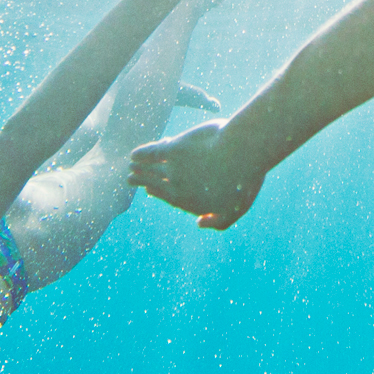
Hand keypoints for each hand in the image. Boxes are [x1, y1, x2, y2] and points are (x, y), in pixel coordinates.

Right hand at [130, 119, 267, 230]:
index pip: (168, 197)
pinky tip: (135, 154)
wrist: (242, 154)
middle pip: (154, 183)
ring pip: (150, 168)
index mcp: (190, 202)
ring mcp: (174, 169)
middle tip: (130, 178)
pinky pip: (151, 153)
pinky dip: (142, 154)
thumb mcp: (235, 210)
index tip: (149, 190)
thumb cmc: (243, 181)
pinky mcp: (174, 149)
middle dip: (141, 180)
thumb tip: (197, 223)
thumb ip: (217, 222)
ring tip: (131, 164)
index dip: (157, 192)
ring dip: (139, 167)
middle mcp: (178, 188)